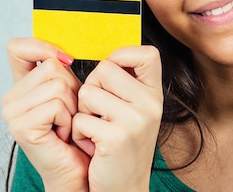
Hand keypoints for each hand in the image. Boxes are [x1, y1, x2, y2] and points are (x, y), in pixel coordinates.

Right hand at [1, 38, 88, 191]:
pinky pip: (57, 105)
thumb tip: (62, 54)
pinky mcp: (21, 126)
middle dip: (72, 88)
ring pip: (58, 85)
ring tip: (66, 124)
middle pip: (51, 66)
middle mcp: (10, 98)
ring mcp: (12, 113)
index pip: (17, 48)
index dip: (42, 47)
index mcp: (19, 87)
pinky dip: (68, 119)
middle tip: (68, 113)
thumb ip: (59, 70)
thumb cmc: (76, 132)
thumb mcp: (69, 93)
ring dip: (73, 105)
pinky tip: (63, 134)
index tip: (64, 60)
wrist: (76, 170)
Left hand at [72, 46, 162, 191]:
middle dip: (92, 88)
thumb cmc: (121, 148)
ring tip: (96, 130)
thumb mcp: (134, 111)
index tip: (112, 73)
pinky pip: (80, 119)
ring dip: (82, 113)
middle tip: (99, 113)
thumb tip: (107, 55)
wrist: (123, 190)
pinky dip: (78, 133)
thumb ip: (126, 84)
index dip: (123, 55)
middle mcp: (150, 105)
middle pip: (105, 68)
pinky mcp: (116, 138)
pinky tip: (92, 146)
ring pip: (87, 92)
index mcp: (155, 95)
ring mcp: (135, 121)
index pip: (147, 53)